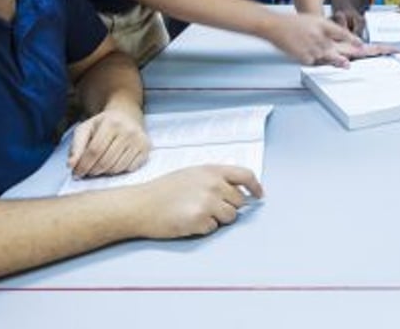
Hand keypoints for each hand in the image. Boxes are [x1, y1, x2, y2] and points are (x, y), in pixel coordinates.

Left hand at [68, 107, 149, 177]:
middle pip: (106, 162)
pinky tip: (113, 164)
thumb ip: (76, 146)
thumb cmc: (103, 124)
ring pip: (117, 168)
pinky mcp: (146, 149)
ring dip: (104, 172)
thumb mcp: (86, 128)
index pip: (94, 151)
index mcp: (111, 123)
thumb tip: (71, 165)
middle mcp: (128, 131)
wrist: (127, 115)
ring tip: (99, 167)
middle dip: (92, 171)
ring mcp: (139, 140)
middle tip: (86, 172)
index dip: (83, 165)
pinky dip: (118, 171)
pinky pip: (129, 169)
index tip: (75, 174)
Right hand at [132, 165, 261, 238]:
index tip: (259, 195)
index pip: (245, 175)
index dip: (255, 187)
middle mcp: (213, 184)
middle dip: (229, 207)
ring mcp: (208, 202)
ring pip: (229, 218)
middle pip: (239, 202)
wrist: (140, 205)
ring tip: (195, 213)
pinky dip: (203, 228)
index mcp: (212, 170)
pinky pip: (213, 229)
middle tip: (208, 208)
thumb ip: (215, 179)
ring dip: (217, 219)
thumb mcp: (192, 174)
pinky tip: (187, 221)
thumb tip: (236, 190)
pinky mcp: (200, 220)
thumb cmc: (163, 191)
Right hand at [266, 12, 369, 67]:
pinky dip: (317, 61)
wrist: (275, 26)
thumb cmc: (293, 23)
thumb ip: (327, 30)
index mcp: (321, 25)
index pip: (341, 33)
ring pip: (328, 57)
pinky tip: (316, 59)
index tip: (361, 45)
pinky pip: (315, 61)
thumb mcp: (314, 21)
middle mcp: (318, 37)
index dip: (352, 40)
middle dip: (351, 52)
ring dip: (337, 61)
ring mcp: (311, 48)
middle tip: (362, 54)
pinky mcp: (304, 57)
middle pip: (338, 47)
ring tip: (347, 65)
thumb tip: (339, 38)